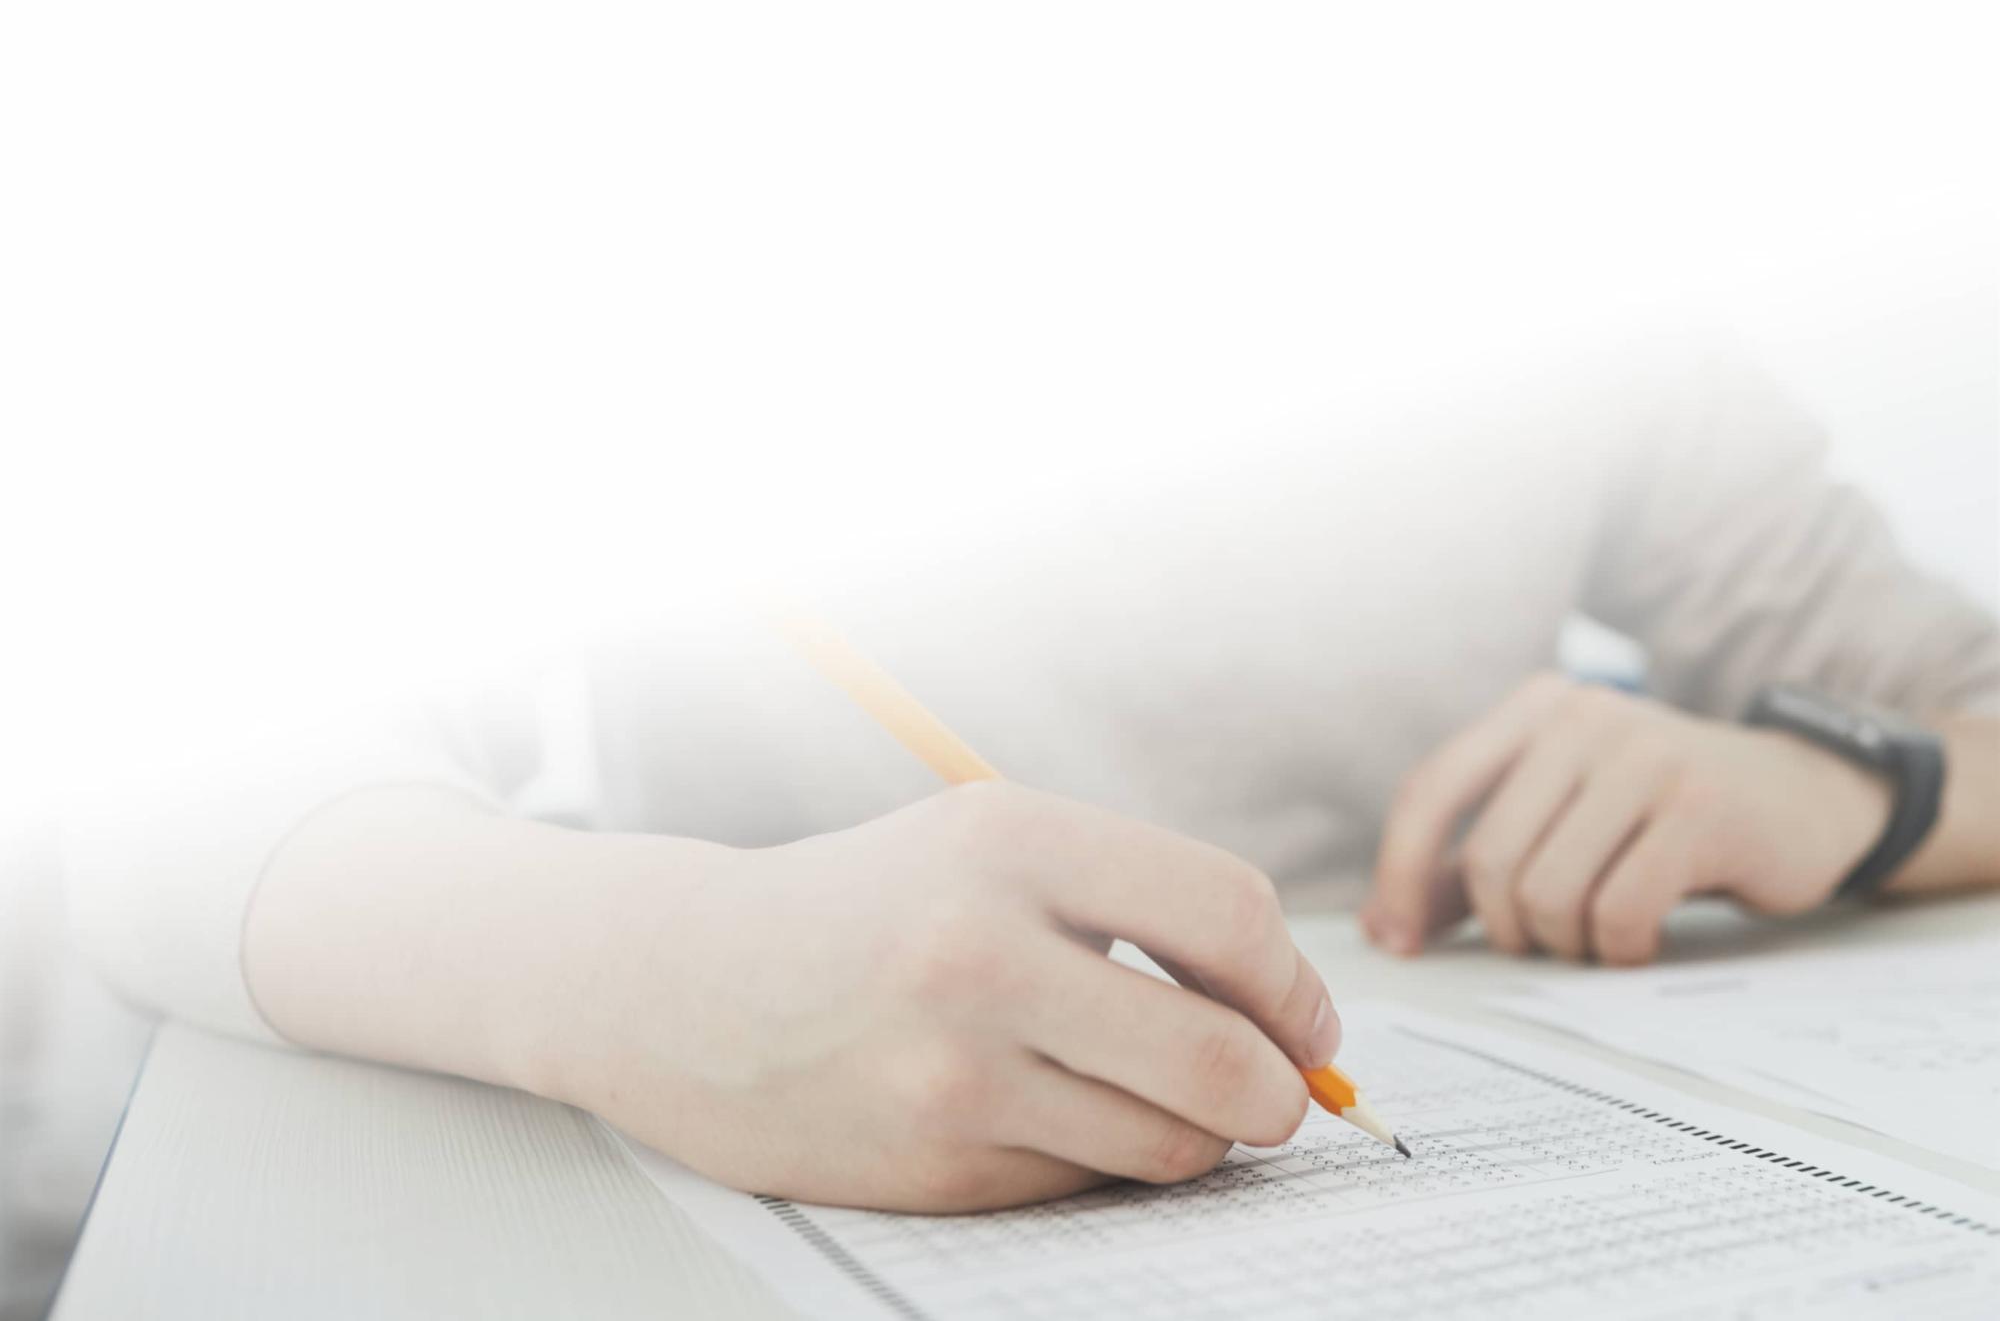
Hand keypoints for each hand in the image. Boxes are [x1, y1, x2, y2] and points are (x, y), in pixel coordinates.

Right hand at [558, 781, 1337, 1210]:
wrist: (685, 984)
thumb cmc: (870, 906)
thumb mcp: (988, 845)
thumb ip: (1135, 904)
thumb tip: (1289, 1018)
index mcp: (1009, 838)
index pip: (1229, 914)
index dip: (1295, 983)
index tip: (1306, 1020)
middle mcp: (981, 949)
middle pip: (1224, 1057)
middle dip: (1284, 1091)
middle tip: (1282, 1093)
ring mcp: (953, 1068)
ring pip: (1171, 1142)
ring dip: (1203, 1135)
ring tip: (1164, 1099)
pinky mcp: (934, 1161)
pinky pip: (1087, 1179)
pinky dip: (1102, 1157)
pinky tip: (1048, 1113)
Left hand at [1362, 674, 1891, 964]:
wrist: (1806, 799)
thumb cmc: (1662, 818)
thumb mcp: (1564, 816)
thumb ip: (1473, 862)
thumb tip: (1383, 925)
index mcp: (1533, 710)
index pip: (1430, 791)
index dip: (1402, 875)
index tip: (1399, 942)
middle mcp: (1582, 718)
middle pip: (1490, 859)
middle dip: (1508, 927)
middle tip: (1548, 943)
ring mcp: (1644, 757)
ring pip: (1548, 891)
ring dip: (1567, 942)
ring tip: (1600, 935)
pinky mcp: (1700, 808)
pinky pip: (1618, 910)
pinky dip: (1620, 947)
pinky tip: (1642, 940)